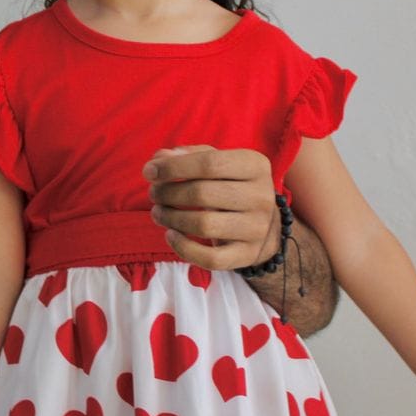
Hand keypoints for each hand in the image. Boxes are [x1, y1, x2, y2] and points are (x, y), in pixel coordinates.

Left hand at [143, 146, 278, 270]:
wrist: (266, 226)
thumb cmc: (231, 186)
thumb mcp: (219, 164)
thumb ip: (189, 156)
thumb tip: (160, 158)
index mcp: (255, 165)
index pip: (209, 163)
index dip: (173, 167)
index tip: (149, 171)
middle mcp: (261, 196)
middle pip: (202, 194)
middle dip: (168, 193)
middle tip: (154, 194)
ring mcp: (256, 228)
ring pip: (203, 225)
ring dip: (171, 218)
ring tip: (158, 212)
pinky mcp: (247, 255)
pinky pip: (210, 259)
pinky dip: (183, 248)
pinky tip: (170, 235)